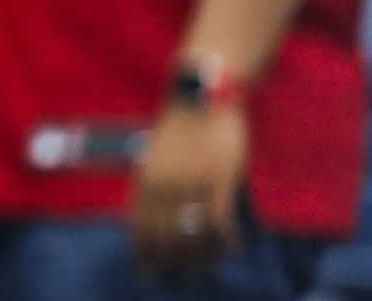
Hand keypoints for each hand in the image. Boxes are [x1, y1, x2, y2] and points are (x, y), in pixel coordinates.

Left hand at [128, 102, 246, 275]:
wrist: (202, 94)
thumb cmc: (179, 125)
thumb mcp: (153, 155)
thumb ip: (151, 186)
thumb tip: (148, 222)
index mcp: (145, 179)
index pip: (140, 229)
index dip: (145, 255)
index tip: (149, 272)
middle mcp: (165, 186)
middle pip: (166, 239)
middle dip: (173, 263)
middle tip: (182, 277)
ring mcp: (192, 184)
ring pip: (194, 236)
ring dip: (202, 257)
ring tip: (209, 266)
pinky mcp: (219, 180)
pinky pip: (220, 223)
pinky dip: (225, 241)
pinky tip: (231, 246)